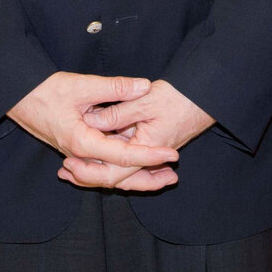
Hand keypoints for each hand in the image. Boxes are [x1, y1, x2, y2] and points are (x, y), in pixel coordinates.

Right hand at [8, 73, 179, 190]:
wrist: (16, 96)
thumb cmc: (44, 91)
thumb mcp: (81, 86)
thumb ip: (115, 87)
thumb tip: (143, 86)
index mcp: (83, 143)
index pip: (123, 156)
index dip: (150, 155)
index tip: (172, 154)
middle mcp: (80, 155)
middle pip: (118, 177)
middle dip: (147, 179)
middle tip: (172, 177)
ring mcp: (77, 155)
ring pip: (110, 174)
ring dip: (135, 175)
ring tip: (160, 176)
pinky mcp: (76, 149)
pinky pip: (101, 166)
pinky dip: (120, 168)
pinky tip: (135, 165)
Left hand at [74, 79, 214, 188]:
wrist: (206, 96)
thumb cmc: (180, 97)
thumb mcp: (145, 100)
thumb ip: (118, 112)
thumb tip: (93, 121)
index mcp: (147, 147)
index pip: (115, 169)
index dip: (90, 169)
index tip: (69, 165)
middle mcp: (149, 155)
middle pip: (117, 176)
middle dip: (90, 176)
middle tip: (65, 172)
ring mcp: (151, 151)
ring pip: (122, 169)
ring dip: (98, 170)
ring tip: (72, 169)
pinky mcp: (151, 143)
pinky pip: (128, 159)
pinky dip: (111, 160)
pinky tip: (96, 154)